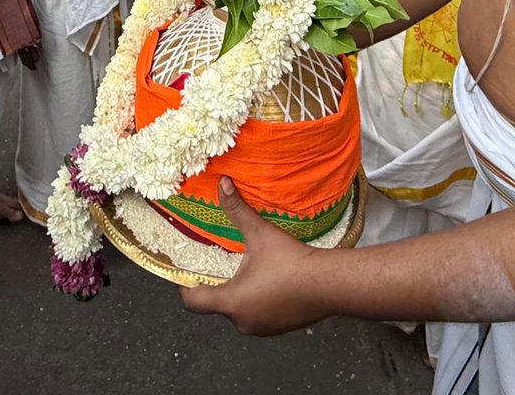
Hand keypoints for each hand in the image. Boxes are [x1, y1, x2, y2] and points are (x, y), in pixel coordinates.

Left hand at [181, 177, 323, 334]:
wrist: (328, 284)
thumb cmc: (292, 263)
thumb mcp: (259, 233)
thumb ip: (237, 210)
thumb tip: (223, 185)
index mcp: (231, 302)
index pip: (194, 302)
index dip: (186, 288)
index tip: (185, 276)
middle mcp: (243, 321)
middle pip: (218, 305)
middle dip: (220, 286)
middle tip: (224, 265)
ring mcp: (262, 328)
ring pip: (241, 312)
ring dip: (242, 295)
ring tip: (250, 272)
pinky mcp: (280, 329)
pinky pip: (260, 316)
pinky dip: (260, 302)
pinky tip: (271, 283)